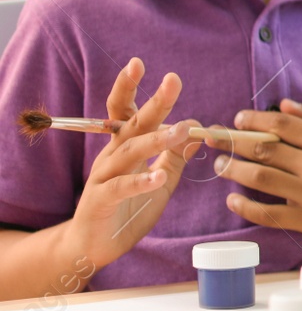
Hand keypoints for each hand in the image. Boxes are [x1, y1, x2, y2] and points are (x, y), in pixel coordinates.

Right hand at [70, 58, 200, 267]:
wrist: (93, 247)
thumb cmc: (127, 210)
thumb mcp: (161, 181)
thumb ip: (176, 156)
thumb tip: (199, 129)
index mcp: (125, 147)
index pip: (126, 111)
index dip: (129, 87)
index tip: (140, 63)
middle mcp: (112, 156)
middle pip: (132, 124)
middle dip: (153, 102)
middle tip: (172, 80)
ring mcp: (103, 177)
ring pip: (129, 152)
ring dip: (155, 140)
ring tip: (180, 130)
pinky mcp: (100, 201)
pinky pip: (120, 188)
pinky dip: (141, 181)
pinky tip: (159, 176)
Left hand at [212, 98, 301, 249]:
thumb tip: (284, 105)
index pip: (281, 125)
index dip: (254, 120)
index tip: (238, 120)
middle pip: (264, 149)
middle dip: (233, 142)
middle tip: (214, 139)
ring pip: (260, 177)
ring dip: (233, 170)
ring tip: (220, 166)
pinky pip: (267, 213)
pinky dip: (245, 206)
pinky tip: (232, 200)